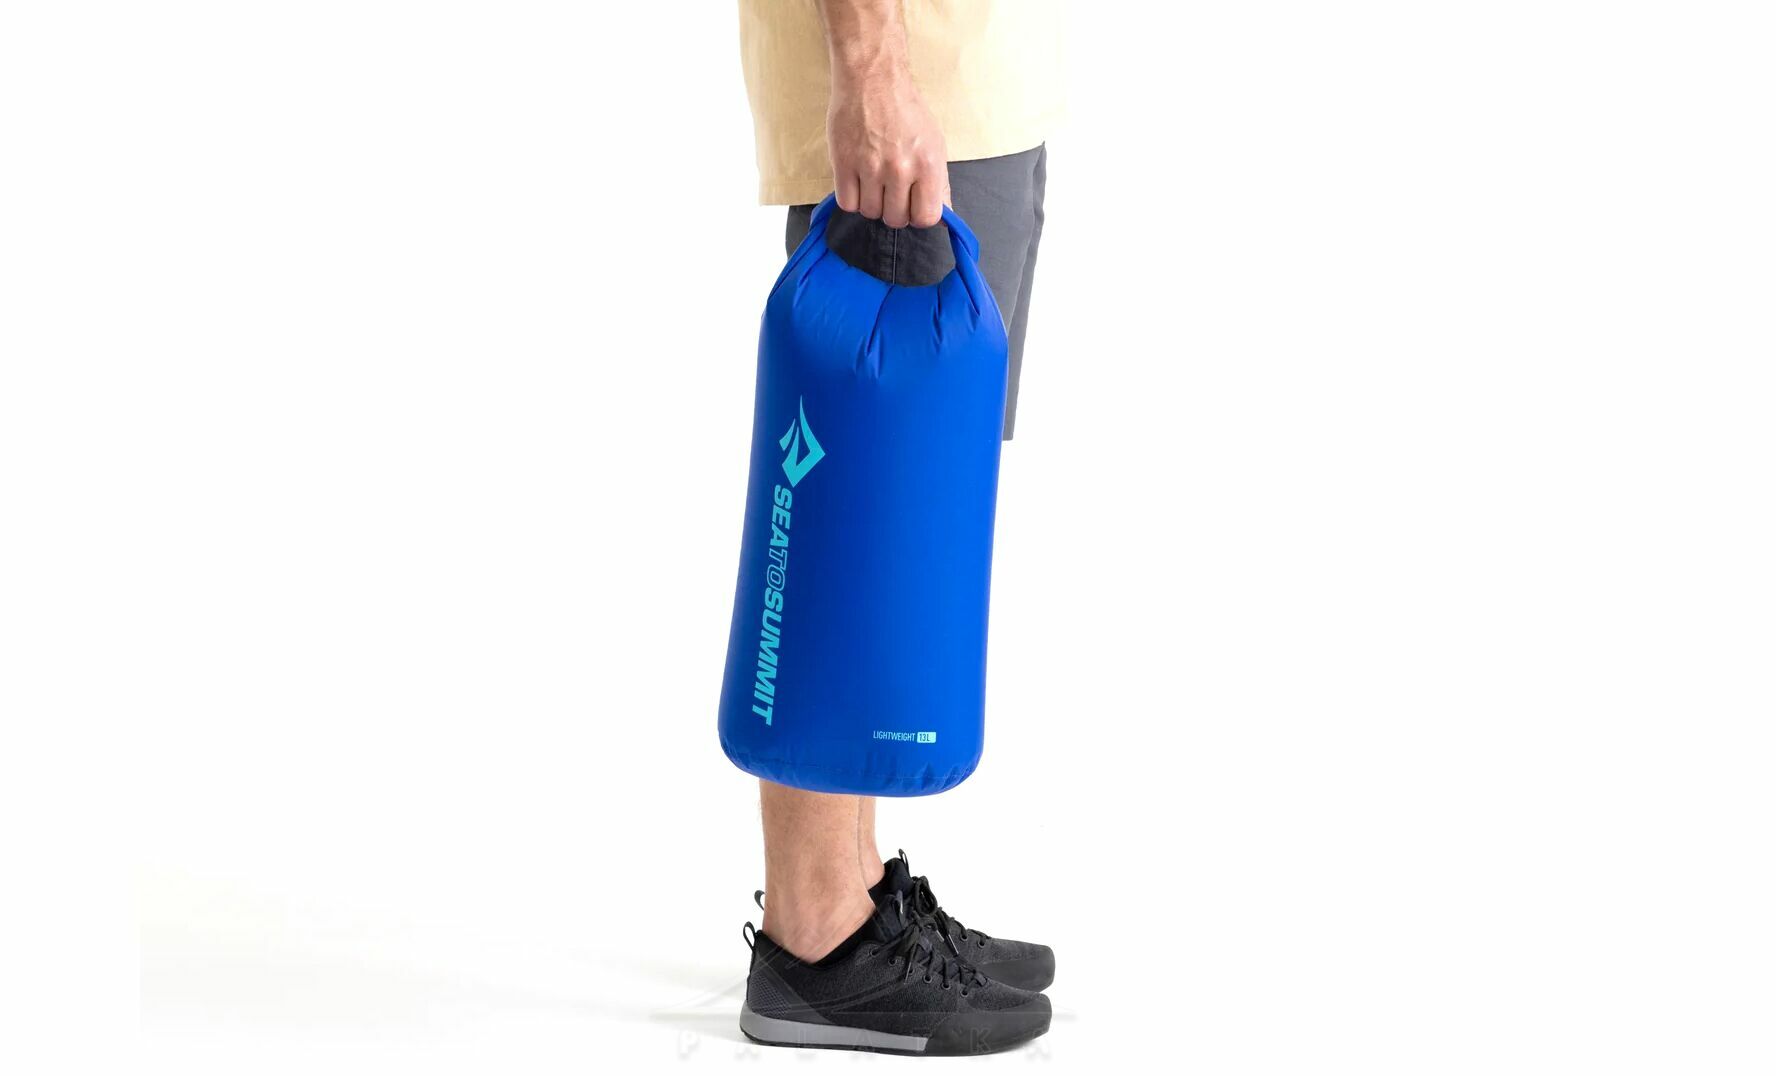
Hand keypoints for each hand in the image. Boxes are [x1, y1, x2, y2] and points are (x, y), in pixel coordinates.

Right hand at [826, 70, 947, 228]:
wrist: (873, 79)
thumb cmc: (906, 110)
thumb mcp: (934, 143)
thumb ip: (939, 183)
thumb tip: (944, 216)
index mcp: (928, 164)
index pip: (926, 217)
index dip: (918, 216)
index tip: (912, 205)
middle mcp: (900, 169)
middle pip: (895, 219)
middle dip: (893, 210)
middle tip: (890, 190)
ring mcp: (870, 167)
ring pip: (870, 212)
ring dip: (871, 203)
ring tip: (873, 181)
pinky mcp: (843, 162)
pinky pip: (847, 203)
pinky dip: (851, 197)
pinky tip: (857, 180)